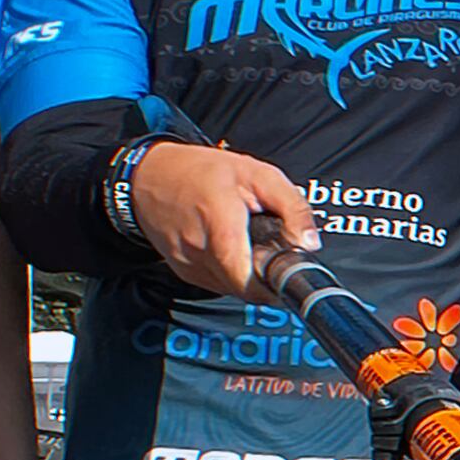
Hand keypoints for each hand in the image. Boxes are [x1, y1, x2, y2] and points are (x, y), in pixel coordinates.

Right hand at [134, 142, 319, 300]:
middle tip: (269, 252)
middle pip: (244, 286)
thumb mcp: (259, 174)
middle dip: (263, 276)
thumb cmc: (201, 171)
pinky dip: (229, 271)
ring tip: (246, 243)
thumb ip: (292, 207)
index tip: (285, 276)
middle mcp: (199, 250)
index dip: (271, 287)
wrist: (150, 174)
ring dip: (246, 274)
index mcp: (220, 223)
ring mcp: (187, 263)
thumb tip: (309, 242)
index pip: (246, 279)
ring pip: (230, 288)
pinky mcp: (182, 270)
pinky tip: (228, 247)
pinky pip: (215, 283)